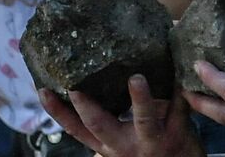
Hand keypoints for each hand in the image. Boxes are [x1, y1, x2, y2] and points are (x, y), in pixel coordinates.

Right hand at [40, 75, 199, 156]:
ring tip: (136, 78)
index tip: (43, 90)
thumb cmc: (147, 151)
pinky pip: (180, 110)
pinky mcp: (178, 134)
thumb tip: (86, 77)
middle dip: (87, 107)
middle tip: (75, 87)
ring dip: (140, 99)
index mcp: (107, 145)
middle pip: (100, 126)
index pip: (75, 129)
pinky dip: (180, 93)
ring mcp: (151, 141)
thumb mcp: (119, 141)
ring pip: (144, 121)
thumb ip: (107, 117)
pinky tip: (180, 75)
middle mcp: (124, 145)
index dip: (58, 112)